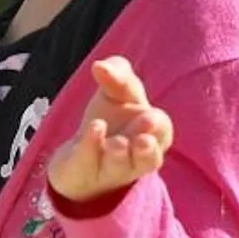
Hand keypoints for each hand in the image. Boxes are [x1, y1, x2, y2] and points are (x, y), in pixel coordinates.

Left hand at [45, 55, 172, 203]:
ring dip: (120, 153)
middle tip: (145, 126)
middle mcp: (136, 157)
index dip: (157, 124)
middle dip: (147, 145)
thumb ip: (118, 74)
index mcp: (152, 136)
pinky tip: (94, 127)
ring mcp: (111, 169)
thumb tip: (101, 65)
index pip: (161, 129)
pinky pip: (89, 160)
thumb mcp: (116, 92)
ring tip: (116, 142)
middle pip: (148, 155)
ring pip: (121, 165)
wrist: (77, 157)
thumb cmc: (109, 120)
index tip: (149, 116)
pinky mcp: (84, 172)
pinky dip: (91, 144)